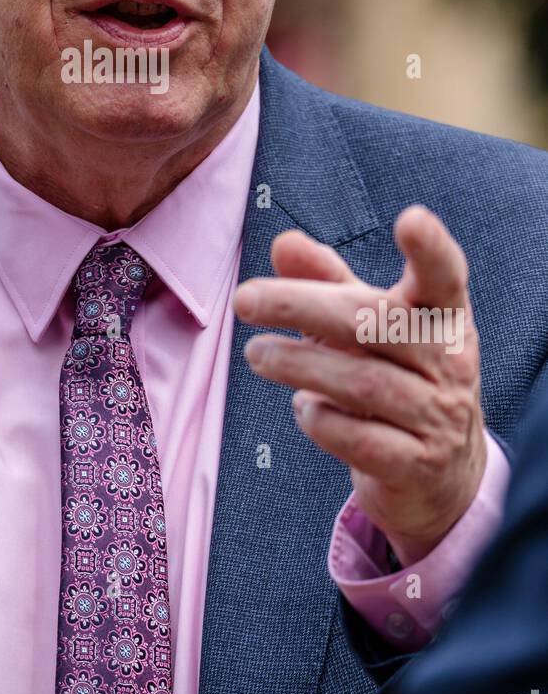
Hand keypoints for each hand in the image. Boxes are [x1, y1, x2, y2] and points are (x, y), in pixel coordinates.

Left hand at [234, 206, 486, 564]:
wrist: (440, 474)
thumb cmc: (396, 376)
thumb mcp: (367, 325)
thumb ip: (327, 281)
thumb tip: (283, 243)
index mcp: (443, 317)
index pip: (445, 277)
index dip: (431, 249)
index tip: (411, 220)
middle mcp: (450, 361)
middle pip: (374, 323)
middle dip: (302, 305)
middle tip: (245, 299)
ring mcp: (438, 417)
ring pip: (362, 383)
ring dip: (298, 364)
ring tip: (257, 354)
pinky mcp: (418, 466)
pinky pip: (358, 439)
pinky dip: (319, 419)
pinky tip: (304, 407)